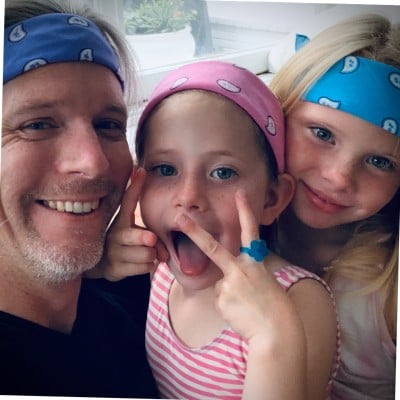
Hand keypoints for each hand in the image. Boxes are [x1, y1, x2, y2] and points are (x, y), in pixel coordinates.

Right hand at [90, 167, 168, 280]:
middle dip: (145, 238)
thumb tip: (157, 244)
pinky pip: (144, 267)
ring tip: (146, 254)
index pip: (127, 200)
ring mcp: (114, 252)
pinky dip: (148, 266)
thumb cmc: (126, 243)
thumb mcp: (133, 230)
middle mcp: (116, 234)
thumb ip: (151, 234)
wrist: (102, 265)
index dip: (135, 186)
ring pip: (146, 254)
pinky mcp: (116, 269)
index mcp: (121, 220)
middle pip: (135, 235)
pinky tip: (141, 264)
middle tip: (150, 239)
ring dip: (152, 255)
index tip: (141, 170)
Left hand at [175, 190, 306, 399]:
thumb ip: (244, 274)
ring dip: (230, 295)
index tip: (240, 193)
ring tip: (247, 306)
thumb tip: (225, 280)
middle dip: (193, 231)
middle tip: (178, 217)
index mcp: (256, 263)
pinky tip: (241, 312)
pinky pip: (220, 299)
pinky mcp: (221, 299)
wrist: (277, 333)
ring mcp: (229, 284)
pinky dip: (228, 306)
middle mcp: (241, 269)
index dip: (245, 211)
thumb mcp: (264, 282)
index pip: (251, 231)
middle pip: (212, 248)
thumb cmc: (274, 307)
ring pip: (220, 285)